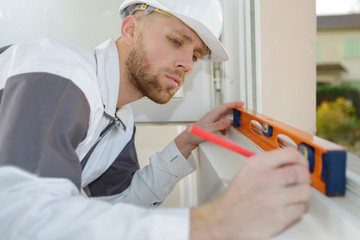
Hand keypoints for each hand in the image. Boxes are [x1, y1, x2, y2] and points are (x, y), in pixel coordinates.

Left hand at [175, 101, 243, 157]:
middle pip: (226, 110)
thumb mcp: (209, 130)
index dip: (234, 104)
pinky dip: (226, 127)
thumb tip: (229, 121)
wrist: (189, 138)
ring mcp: (212, 120)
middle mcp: (212, 116)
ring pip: (224, 117)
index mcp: (212, 114)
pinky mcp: (212, 125)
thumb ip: (219, 125)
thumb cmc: (196, 133)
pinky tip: (226, 132)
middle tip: (243, 112)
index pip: (225, 106)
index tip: (241, 103)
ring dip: (231, 119)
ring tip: (236, 123)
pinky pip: (222, 124)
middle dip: (235, 110)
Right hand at [190, 148, 311, 239]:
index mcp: (257, 165)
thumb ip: (268, 164)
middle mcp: (266, 179)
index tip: (301, 163)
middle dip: (303, 177)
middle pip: (301, 172)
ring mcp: (274, 199)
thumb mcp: (247, 171)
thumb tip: (292, 163)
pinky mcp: (279, 218)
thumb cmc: (236, 198)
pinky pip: (300, 210)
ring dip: (301, 194)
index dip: (300, 159)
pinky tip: (286, 208)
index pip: (290, 154)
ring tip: (293, 196)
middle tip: (299, 182)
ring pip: (305, 192)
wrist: (224, 220)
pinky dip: (296, 209)